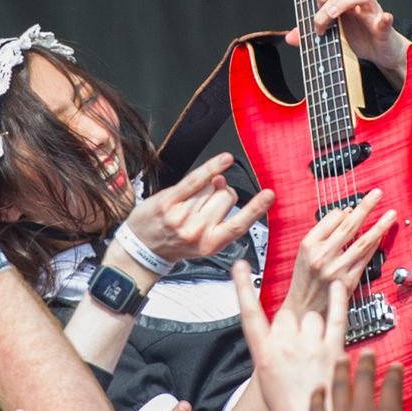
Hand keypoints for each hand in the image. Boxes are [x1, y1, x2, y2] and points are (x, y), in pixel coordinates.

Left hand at [123, 152, 274, 264]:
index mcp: (211, 244)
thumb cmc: (173, 244)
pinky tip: (223, 160)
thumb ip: (219, 218)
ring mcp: (183, 216)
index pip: (240, 223)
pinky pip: (196, 179)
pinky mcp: (170, 202)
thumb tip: (224, 183)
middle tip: (207, 204)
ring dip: (206, 188)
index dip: (256, 208)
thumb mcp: (202, 243)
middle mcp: (198, 231)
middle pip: (227, 197)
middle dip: (221, 194)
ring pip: (212, 187)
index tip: (270, 195)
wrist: (141, 249)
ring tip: (191, 202)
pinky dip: (211, 166)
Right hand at [233, 260, 346, 410]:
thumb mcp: (266, 380)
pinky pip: (336, 316)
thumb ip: (271, 352)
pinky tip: (338, 286)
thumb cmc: (287, 409)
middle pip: (288, 316)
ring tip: (316, 350)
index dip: (242, 287)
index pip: (249, 314)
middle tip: (300, 350)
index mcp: (263, 353)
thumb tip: (281, 333)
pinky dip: (339, 299)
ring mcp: (309, 346)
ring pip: (311, 316)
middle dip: (294, 327)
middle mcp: (284, 345)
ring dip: (314, 327)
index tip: (239, 265)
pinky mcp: (333, 349)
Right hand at [279, 188, 395, 315]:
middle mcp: (323, 256)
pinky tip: (383, 235)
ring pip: (363, 242)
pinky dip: (375, 245)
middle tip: (377, 194)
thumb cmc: (304, 280)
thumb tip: (346, 215)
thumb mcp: (304, 253)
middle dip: (365, 207)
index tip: (353, 206)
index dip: (344, 210)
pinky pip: (366, 259)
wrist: (303, 310)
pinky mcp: (349, 281)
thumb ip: (323, 234)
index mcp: (308, 245)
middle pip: (349, 226)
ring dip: (379, 225)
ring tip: (390, 214)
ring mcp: (337, 269)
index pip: (331, 219)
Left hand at [284, 0, 411, 80]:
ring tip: (333, 18)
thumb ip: (310, 34)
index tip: (311, 12)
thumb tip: (289, 37)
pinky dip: (384, 19)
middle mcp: (358, 1)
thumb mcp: (331, 36)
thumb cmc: (357, 38)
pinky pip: (386, 19)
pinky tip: (382, 19)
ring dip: (345, 4)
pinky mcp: (384, 28)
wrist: (381, 53)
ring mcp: (372, 12)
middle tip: (319, 23)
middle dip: (327, 1)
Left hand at [310, 353, 411, 410]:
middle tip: (366, 353)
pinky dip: (317, 397)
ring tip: (341, 359)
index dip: (394, 373)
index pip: (392, 387)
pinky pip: (316, 410)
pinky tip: (318, 388)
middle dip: (366, 362)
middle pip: (363, 380)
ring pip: (338, 388)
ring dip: (340, 371)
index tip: (395, 366)